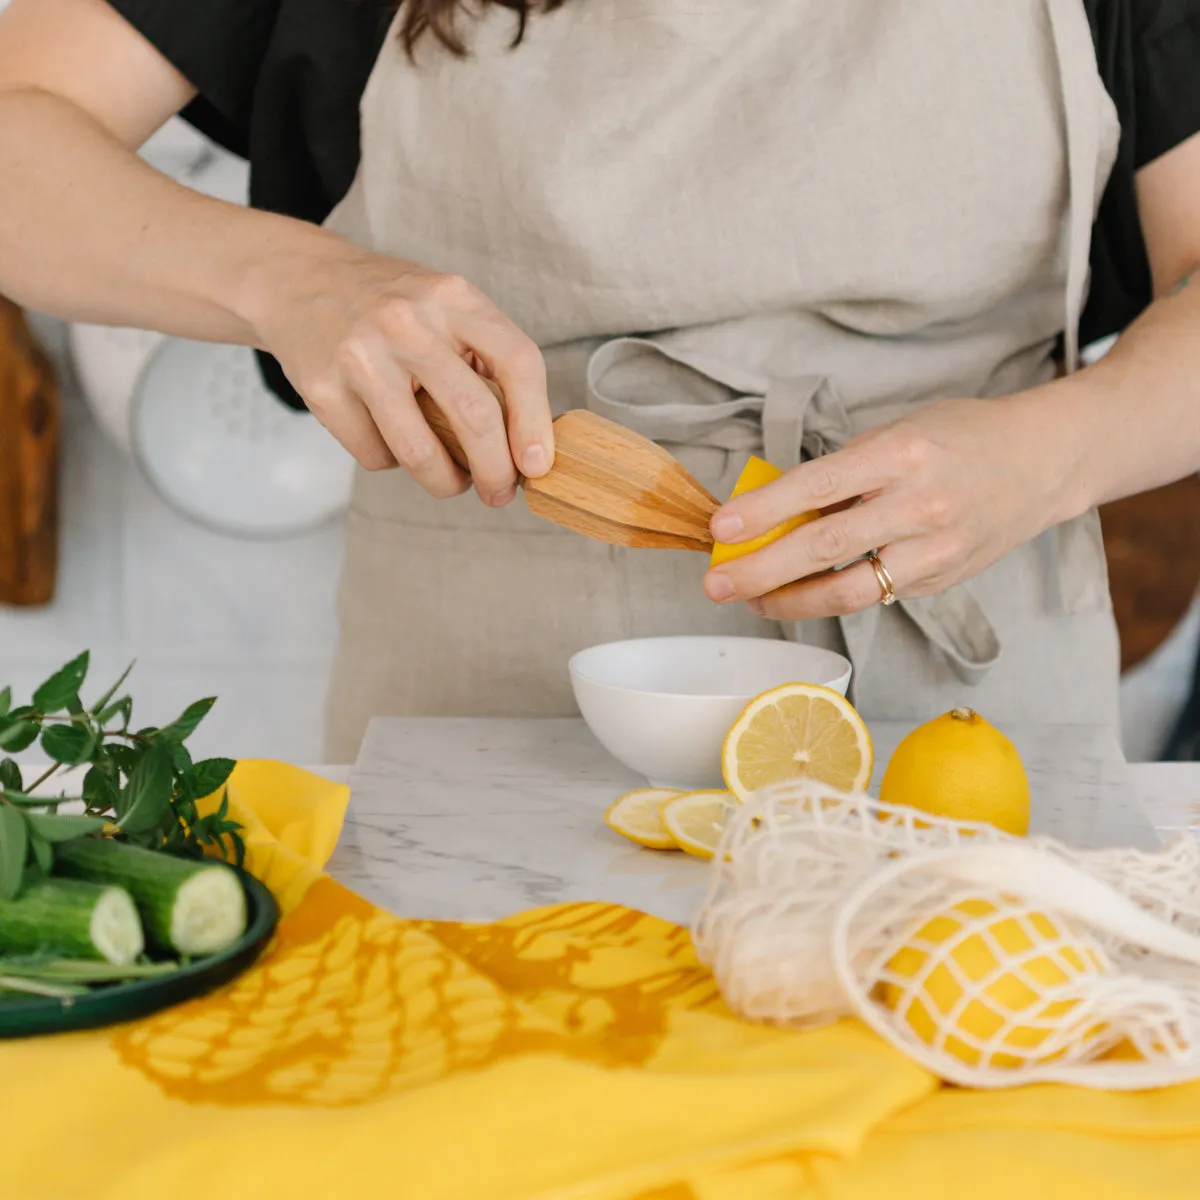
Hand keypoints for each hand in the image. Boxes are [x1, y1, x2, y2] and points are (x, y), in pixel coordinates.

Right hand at [246, 236, 552, 505]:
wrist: (297, 279)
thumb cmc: (387, 305)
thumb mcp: (444, 306)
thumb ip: (485, 358)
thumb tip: (526, 446)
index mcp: (452, 298)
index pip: (517, 361)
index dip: (535, 421)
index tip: (538, 465)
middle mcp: (408, 322)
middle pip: (474, 416)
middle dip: (495, 471)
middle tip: (499, 492)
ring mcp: (362, 355)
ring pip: (420, 451)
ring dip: (444, 481)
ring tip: (450, 480)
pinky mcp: (324, 389)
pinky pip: (375, 455)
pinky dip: (392, 462)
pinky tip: (391, 439)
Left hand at [703, 396, 1079, 619]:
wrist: (1044, 462)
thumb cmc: (961, 437)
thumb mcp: (899, 431)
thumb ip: (844, 471)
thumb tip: (777, 508)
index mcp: (902, 453)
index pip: (818, 485)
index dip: (764, 511)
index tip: (720, 529)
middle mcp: (920, 503)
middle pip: (824, 546)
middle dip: (761, 570)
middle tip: (716, 584)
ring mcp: (935, 548)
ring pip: (849, 589)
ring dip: (790, 600)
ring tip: (751, 600)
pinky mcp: (942, 579)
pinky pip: (876, 594)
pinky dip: (831, 597)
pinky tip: (800, 595)